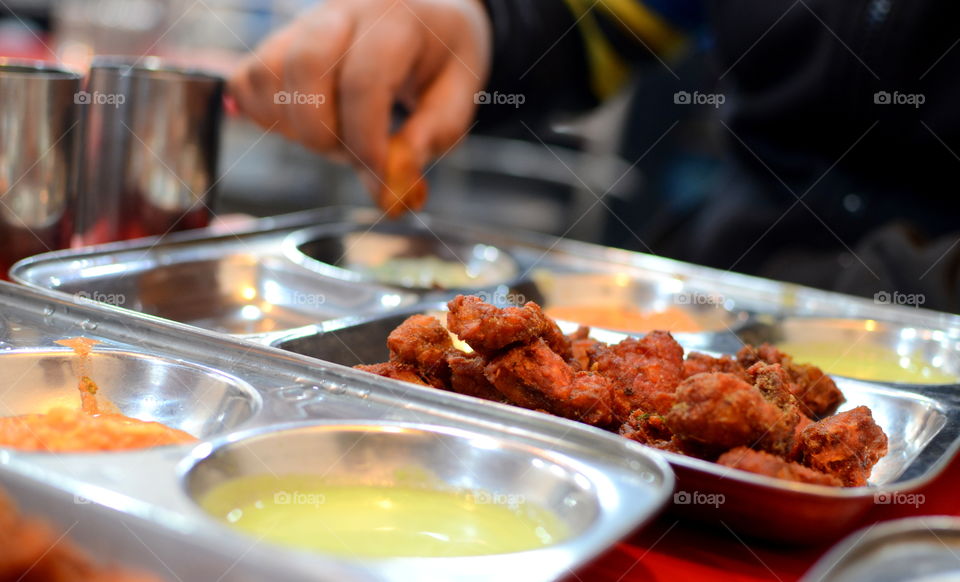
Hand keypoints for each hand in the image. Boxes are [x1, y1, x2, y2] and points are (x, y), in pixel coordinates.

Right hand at [229, 0, 490, 212]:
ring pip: (267, 74)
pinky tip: (302, 126)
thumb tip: (396, 186)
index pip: (364, 81)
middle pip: (304, 66)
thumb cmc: (442, 59)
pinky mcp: (279, 40)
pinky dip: (264, 115)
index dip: (364, 141)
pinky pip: (248, 79)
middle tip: (350, 156)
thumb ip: (430, 138)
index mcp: (395, 20)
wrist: (427, 15)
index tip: (376, 178)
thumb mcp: (458, 96)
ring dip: (292, 126)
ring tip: (333, 136)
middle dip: (321, 132)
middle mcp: (343, 11)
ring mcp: (305, 23)